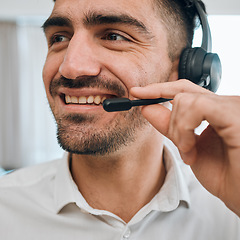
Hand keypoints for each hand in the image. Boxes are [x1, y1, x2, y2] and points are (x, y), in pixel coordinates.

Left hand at [131, 80, 239, 216]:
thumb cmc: (225, 176)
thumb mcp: (188, 147)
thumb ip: (170, 126)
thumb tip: (147, 108)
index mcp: (216, 110)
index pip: (184, 90)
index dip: (159, 89)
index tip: (137, 92)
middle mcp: (225, 103)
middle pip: (182, 90)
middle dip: (164, 110)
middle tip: (163, 128)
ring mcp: (232, 106)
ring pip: (184, 99)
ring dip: (177, 130)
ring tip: (188, 153)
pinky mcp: (235, 112)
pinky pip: (197, 106)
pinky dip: (185, 129)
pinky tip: (191, 150)